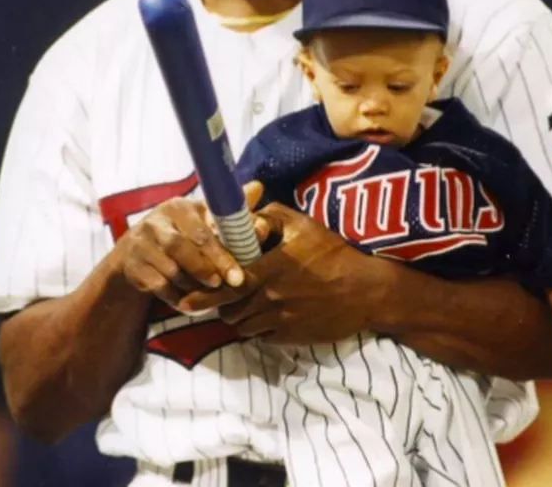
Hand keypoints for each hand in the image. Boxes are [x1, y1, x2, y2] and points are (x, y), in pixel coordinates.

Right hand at [115, 182, 264, 309]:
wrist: (136, 253)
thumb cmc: (182, 234)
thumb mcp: (203, 219)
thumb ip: (231, 211)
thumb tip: (259, 187)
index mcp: (179, 207)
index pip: (202, 230)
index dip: (222, 253)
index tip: (239, 274)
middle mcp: (157, 221)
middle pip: (182, 248)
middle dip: (208, 270)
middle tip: (227, 286)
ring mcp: (141, 243)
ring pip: (171, 270)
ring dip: (192, 284)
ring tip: (210, 293)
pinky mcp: (132, 265)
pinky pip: (158, 286)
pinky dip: (176, 297)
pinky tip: (189, 302)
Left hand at [178, 201, 390, 343]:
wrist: (365, 291)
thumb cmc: (333, 253)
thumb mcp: (302, 225)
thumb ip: (269, 216)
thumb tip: (245, 214)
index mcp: (269, 270)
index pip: (226, 286)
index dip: (204, 294)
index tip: (186, 298)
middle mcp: (270, 298)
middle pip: (229, 311)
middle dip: (221, 305)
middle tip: (223, 296)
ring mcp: (281, 321)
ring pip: (243, 326)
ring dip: (239, 317)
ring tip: (246, 304)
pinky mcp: (291, 337)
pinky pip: (262, 337)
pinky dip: (258, 329)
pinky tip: (268, 315)